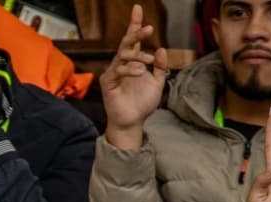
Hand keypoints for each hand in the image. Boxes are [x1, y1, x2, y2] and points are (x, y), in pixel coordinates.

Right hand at [100, 4, 168, 149]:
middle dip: (136, 33)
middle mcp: (122, 64)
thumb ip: (160, 66)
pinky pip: (118, 70)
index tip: (138, 9)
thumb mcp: (157, 82)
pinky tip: (140, 72)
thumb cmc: (142, 103)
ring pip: (123, 55)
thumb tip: (162, 49)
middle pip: (126, 43)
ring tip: (149, 62)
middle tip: (149, 28)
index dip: (135, 24)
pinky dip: (130, 70)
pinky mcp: (108, 82)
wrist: (133, 121)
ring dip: (138, 55)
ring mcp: (114, 72)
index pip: (133, 39)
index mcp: (133, 62)